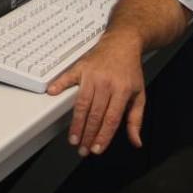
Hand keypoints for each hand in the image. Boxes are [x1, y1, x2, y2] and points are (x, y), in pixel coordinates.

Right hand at [47, 30, 145, 155]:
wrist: (123, 43)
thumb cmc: (130, 70)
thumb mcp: (140, 94)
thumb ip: (136, 119)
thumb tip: (136, 141)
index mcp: (122, 90)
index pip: (111, 119)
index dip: (103, 136)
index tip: (96, 149)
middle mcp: (106, 83)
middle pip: (95, 114)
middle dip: (88, 135)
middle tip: (82, 150)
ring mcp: (92, 75)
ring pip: (81, 103)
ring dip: (76, 123)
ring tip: (73, 139)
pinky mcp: (81, 67)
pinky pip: (68, 77)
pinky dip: (59, 85)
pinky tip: (52, 93)